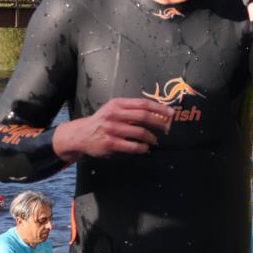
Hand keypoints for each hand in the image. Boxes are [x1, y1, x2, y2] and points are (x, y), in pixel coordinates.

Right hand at [52, 97, 174, 160]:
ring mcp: (112, 129)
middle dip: (159, 122)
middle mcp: (114, 114)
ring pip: (139, 132)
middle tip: (167, 128)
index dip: (159, 108)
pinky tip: (145, 148)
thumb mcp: (114, 109)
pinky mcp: (110, 143)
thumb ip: (131, 109)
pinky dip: (142, 148)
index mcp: (117, 104)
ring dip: (151, 137)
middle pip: (143, 116)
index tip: (171, 113)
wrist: (81, 134)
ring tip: (155, 140)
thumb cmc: (102, 121)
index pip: (143, 103)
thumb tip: (157, 112)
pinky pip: (132, 146)